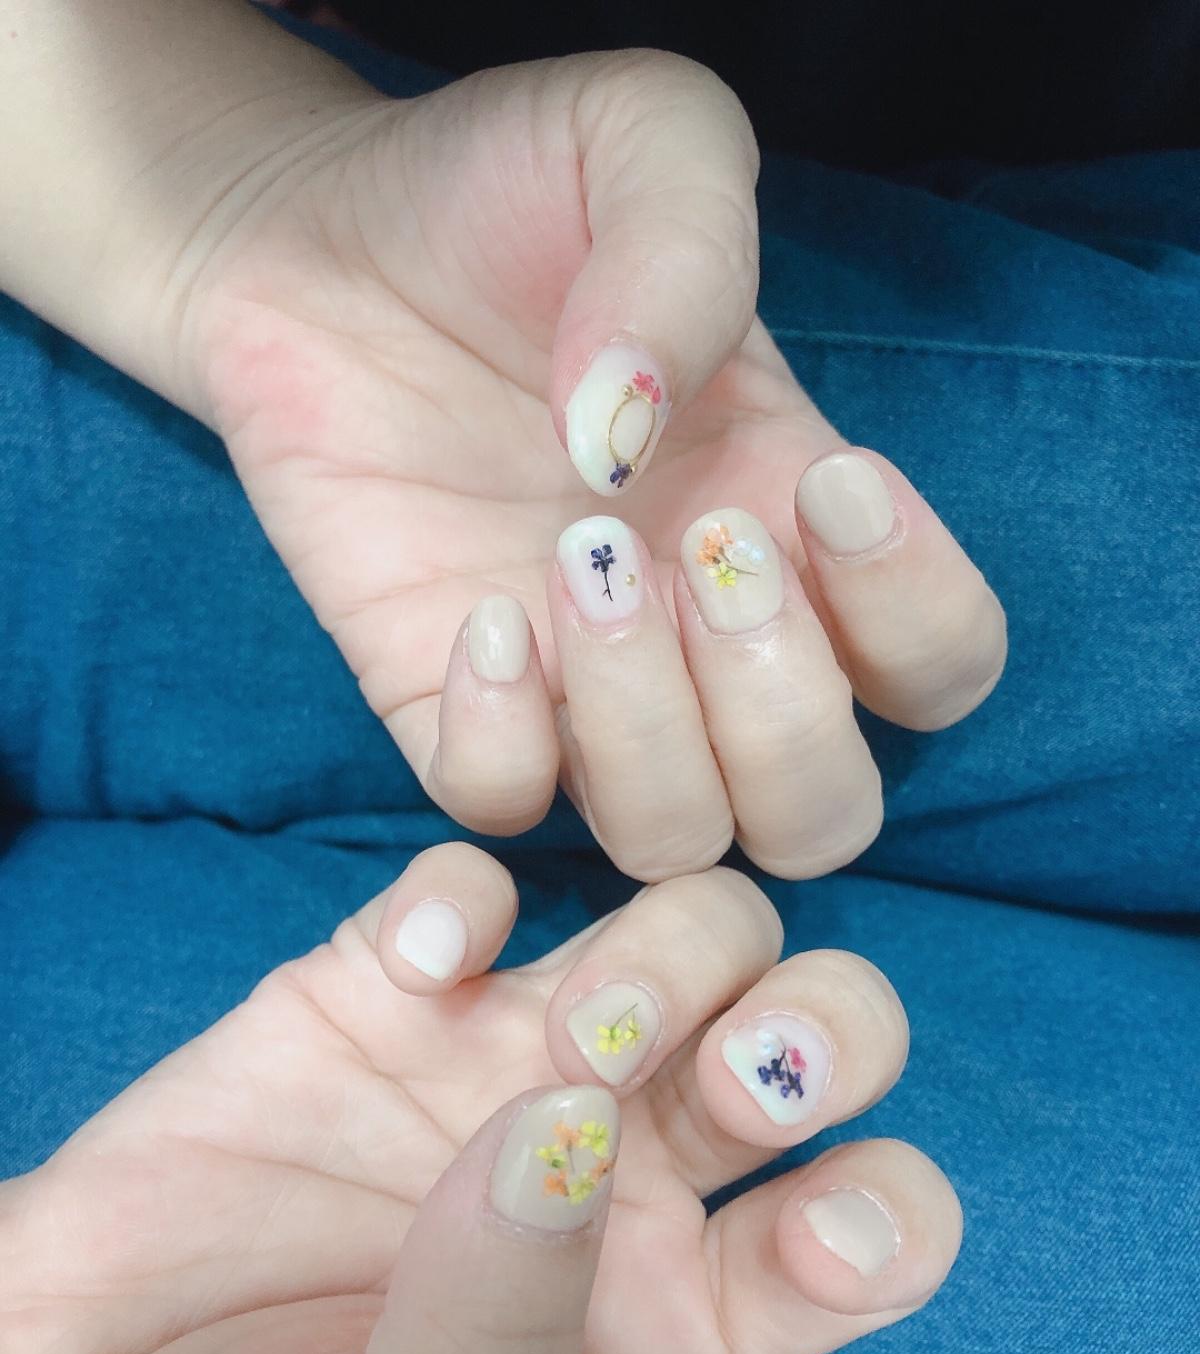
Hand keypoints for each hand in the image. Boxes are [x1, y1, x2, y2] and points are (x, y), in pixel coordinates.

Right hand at [0, 845, 960, 1353]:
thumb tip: (564, 1145)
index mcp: (667, 1326)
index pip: (865, 1229)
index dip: (884, 1210)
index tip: (807, 1232)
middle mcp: (618, 1177)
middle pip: (810, 1039)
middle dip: (816, 1031)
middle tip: (727, 1087)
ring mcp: (500, 1064)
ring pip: (684, 933)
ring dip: (671, 954)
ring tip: (569, 1036)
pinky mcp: (373, 994)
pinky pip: (469, 886)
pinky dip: (466, 898)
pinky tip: (417, 967)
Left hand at [183, 47, 1005, 880]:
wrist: (315, 237)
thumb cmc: (500, 191)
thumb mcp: (641, 145)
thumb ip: (691, 253)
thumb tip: (632, 439)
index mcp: (795, 524)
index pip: (939, 667)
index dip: (919, 616)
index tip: (828, 482)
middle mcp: (703, 640)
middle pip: (824, 812)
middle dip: (783, 706)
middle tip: (705, 548)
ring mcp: (579, 689)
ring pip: (680, 837)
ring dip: (651, 727)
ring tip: (581, 559)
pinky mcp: (447, 702)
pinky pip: (504, 807)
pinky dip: (505, 742)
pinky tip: (482, 610)